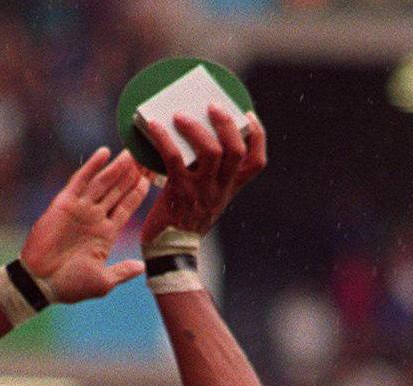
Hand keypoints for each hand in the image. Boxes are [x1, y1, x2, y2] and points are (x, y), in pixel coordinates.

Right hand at [20, 147, 149, 302]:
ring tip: (132, 153)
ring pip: (103, 182)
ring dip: (117, 168)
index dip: (138, 192)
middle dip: (131, 175)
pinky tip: (105, 153)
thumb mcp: (103, 282)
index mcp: (106, 234)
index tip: (153, 177)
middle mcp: (94, 218)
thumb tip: (142, 267)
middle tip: (146, 156)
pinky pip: (80, 180)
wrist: (41, 283)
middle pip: (117, 190)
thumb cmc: (70, 286)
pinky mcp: (65, 203)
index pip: (126, 207)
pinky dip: (92, 166)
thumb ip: (122, 271)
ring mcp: (80, 209)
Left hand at [139, 107, 266, 250]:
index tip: (248, 114)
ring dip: (196, 128)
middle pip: (236, 150)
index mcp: (229, 190)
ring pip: (211, 152)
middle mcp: (220, 190)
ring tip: (180, 116)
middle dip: (226, 123)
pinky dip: (164, 138)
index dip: (257, 135)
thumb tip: (198, 139)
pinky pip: (174, 159)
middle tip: (211, 105)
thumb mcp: (206, 200)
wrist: (168, 253)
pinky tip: (154, 126)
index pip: (256, 162)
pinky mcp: (179, 193)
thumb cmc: (183, 221)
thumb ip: (210, 176)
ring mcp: (201, 192)